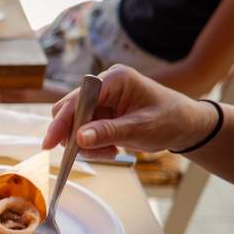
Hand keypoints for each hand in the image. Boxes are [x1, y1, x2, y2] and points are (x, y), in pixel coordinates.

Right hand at [44, 65, 219, 158]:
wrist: (185, 126)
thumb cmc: (170, 120)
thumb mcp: (141, 128)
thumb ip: (109, 132)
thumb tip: (78, 139)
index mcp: (114, 79)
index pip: (77, 99)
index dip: (62, 121)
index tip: (49, 143)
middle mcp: (103, 86)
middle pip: (68, 110)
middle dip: (74, 135)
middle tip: (85, 153)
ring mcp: (100, 101)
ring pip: (74, 125)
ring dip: (86, 144)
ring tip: (111, 151)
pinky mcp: (100, 114)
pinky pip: (83, 133)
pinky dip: (93, 146)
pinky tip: (112, 149)